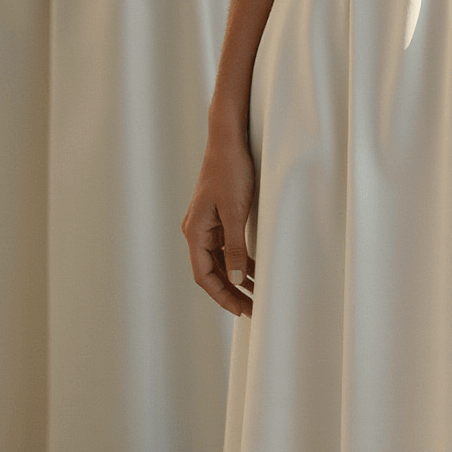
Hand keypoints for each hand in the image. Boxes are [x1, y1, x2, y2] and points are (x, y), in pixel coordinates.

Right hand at [182, 120, 255, 317]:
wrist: (229, 140)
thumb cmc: (230, 171)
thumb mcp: (235, 212)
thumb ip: (235, 247)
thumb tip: (236, 279)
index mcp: (195, 232)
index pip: (204, 275)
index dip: (222, 296)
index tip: (241, 311)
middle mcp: (197, 230)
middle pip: (211, 271)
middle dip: (231, 291)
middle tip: (252, 308)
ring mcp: (207, 223)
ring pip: (219, 260)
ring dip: (236, 277)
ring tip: (256, 294)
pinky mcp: (217, 216)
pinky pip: (225, 246)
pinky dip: (239, 260)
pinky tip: (254, 270)